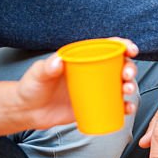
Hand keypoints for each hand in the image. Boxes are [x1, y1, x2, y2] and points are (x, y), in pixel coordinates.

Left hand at [15, 39, 137, 129]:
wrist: (27, 111)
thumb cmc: (32, 87)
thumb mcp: (38, 73)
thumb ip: (46, 67)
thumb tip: (58, 62)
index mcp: (82, 57)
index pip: (106, 47)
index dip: (122, 45)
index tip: (130, 49)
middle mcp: (92, 71)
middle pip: (118, 66)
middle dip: (129, 68)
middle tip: (127, 75)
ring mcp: (94, 89)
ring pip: (119, 85)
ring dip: (130, 86)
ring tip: (127, 92)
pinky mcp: (93, 106)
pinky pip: (114, 105)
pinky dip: (124, 107)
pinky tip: (127, 109)